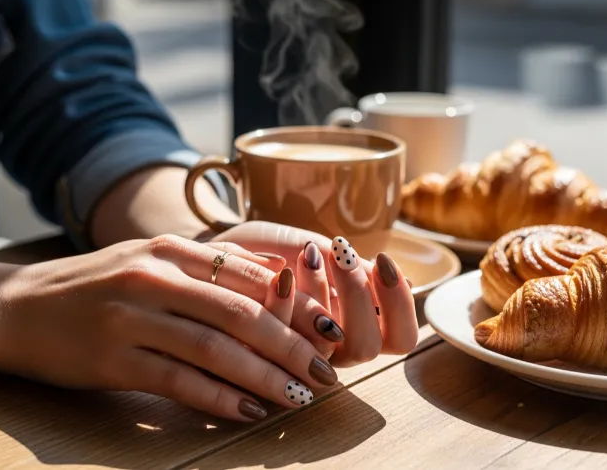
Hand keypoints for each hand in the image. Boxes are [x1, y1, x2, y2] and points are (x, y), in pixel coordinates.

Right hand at [0, 235, 340, 421]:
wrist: (15, 307)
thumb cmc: (96, 285)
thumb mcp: (151, 259)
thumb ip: (209, 267)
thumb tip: (276, 279)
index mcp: (171, 250)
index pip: (250, 277)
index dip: (296, 307)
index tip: (327, 331)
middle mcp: (154, 277)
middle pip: (241, 314)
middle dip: (291, 345)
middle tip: (326, 371)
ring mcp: (131, 318)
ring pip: (216, 350)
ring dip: (265, 377)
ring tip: (300, 396)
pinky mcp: (112, 360)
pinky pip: (179, 382)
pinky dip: (219, 398)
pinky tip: (249, 411)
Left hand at [211, 222, 418, 365]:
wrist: (206, 258)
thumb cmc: (262, 251)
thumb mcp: (305, 245)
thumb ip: (341, 263)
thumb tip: (390, 274)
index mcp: (353, 325)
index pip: (400, 336)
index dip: (400, 305)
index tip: (383, 261)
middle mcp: (329, 351)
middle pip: (368, 347)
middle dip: (360, 296)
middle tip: (341, 253)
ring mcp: (295, 360)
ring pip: (326, 351)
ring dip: (324, 298)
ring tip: (310, 254)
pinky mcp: (259, 362)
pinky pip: (281, 345)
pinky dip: (286, 304)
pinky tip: (283, 271)